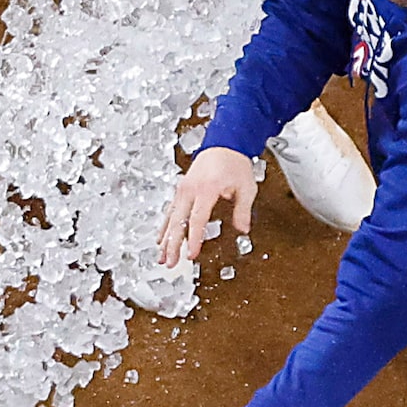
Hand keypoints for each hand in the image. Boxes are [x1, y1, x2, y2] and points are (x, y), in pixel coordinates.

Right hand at [157, 146, 260, 267]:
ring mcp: (183, 189)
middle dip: (173, 245)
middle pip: (178, 222)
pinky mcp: (181, 190)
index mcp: (206, 189)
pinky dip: (165, 227)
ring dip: (165, 239)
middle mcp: (190, 189)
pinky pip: (170, 211)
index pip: (197, 220)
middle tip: (171, 263)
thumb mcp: (246, 186)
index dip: (193, 239)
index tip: (191, 254)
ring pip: (170, 218)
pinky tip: (160, 239)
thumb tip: (243, 229)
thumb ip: (243, 210)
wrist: (223, 144)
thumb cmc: (234, 163)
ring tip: (161, 257)